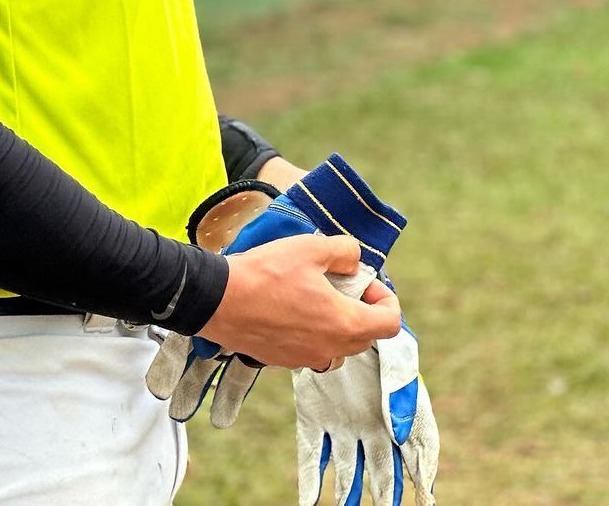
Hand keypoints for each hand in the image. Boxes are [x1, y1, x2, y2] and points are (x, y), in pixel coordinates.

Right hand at [146, 155, 405, 426]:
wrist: (219, 300)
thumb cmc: (266, 274)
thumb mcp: (311, 248)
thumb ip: (344, 251)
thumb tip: (355, 261)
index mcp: (344, 324)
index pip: (390, 323)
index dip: (386, 299)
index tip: (366, 282)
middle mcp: (330, 349)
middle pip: (365, 336)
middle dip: (362, 309)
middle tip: (342, 283)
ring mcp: (305, 359)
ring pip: (339, 345)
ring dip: (338, 322)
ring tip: (315, 295)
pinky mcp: (283, 361)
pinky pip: (313, 349)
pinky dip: (314, 331)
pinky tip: (292, 306)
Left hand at [294, 321, 439, 504]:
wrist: (336, 306)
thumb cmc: (372, 328)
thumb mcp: (394, 353)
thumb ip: (402, 389)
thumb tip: (400, 435)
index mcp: (397, 407)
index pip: (417, 448)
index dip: (421, 473)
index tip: (425, 499)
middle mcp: (371, 421)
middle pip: (383, 468)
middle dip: (387, 493)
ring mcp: (342, 422)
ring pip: (348, 470)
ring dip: (350, 494)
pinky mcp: (314, 417)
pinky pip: (311, 454)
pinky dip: (310, 481)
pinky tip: (308, 501)